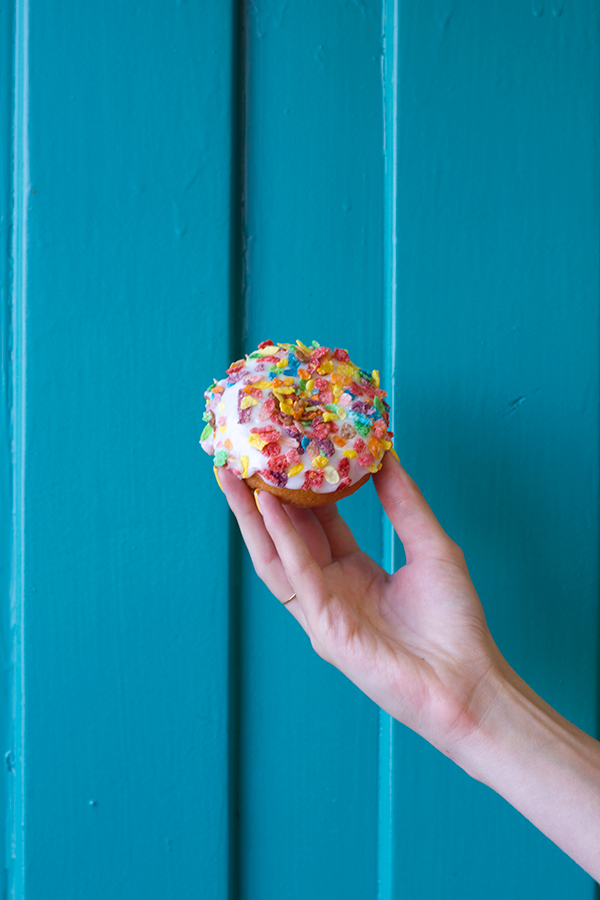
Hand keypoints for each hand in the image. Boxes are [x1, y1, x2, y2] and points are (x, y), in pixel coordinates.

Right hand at [219, 452, 502, 754]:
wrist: (468, 682)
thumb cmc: (455, 623)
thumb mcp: (431, 548)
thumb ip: (405, 503)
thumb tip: (386, 455)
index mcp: (353, 573)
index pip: (315, 523)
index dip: (297, 489)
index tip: (286, 453)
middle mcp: (330, 591)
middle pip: (284, 537)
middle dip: (258, 498)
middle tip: (238, 459)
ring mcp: (322, 612)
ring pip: (275, 557)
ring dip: (251, 517)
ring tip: (233, 477)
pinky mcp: (325, 630)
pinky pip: (298, 576)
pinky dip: (281, 539)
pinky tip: (268, 506)